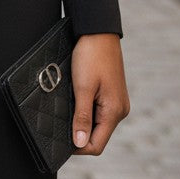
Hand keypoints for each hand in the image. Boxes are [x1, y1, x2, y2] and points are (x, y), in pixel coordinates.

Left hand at [70, 33, 129, 155]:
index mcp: (114, 112)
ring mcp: (117, 103)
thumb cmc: (91, 57)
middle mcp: (119, 110)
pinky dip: (87, 111)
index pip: (97, 145)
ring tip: (67, 109)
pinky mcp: (112, 94)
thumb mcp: (83, 88)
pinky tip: (76, 101)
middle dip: (79, 134)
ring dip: (82, 121)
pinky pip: (99, 111)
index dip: (78, 146)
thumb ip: (82, 117)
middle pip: (97, 136)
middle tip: (60, 123)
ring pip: (97, 124)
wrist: (98, 32)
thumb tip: (80, 143)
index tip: (60, 141)